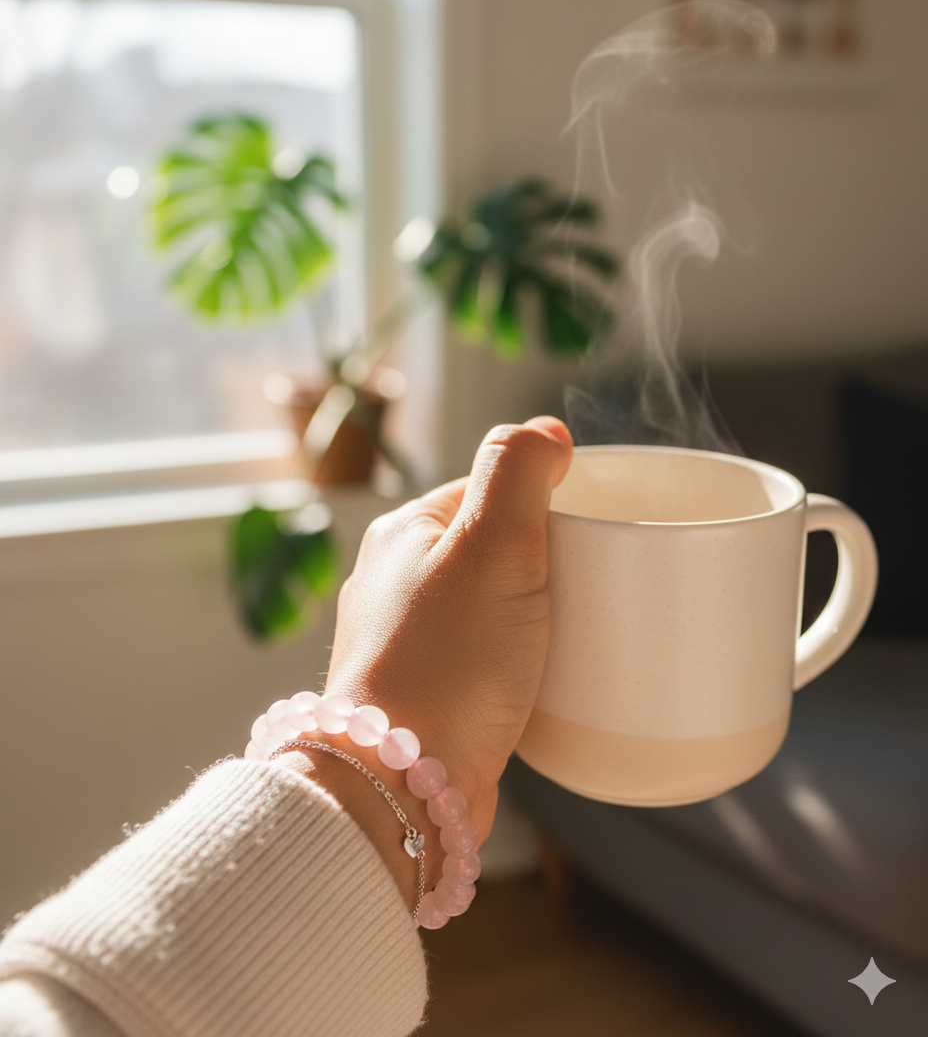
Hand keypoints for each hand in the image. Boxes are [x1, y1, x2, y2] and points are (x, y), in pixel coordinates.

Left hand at [325, 417, 572, 844]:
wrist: (403, 786)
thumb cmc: (444, 665)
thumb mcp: (491, 542)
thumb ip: (517, 469)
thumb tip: (545, 432)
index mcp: (405, 534)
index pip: (489, 489)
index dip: (546, 503)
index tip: (588, 532)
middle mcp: (397, 584)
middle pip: (496, 549)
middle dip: (548, 563)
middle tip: (592, 587)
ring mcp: (409, 642)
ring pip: (494, 607)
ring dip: (539, 617)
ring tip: (575, 637)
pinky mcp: (430, 695)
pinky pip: (489, 660)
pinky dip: (524, 664)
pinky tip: (547, 682)